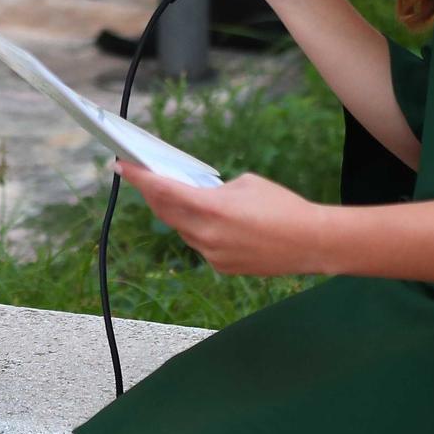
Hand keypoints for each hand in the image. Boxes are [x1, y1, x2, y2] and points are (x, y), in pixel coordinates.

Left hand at [115, 160, 329, 276]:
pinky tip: (205, 219)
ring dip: (175, 212)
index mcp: (211, 208)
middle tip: (140, 177)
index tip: (121, 165)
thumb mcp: (245, 184)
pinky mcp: (222, 267)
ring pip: (182, 230)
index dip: (139, 178)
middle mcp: (206, 235)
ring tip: (171, 195)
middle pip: (166, 211)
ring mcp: (212, 255)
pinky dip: (198, 229)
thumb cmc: (282, 205)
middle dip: (152, 193)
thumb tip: (196, 194)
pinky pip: (200, 244)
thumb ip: (214, 189)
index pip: (163, 190)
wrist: (313, 243)